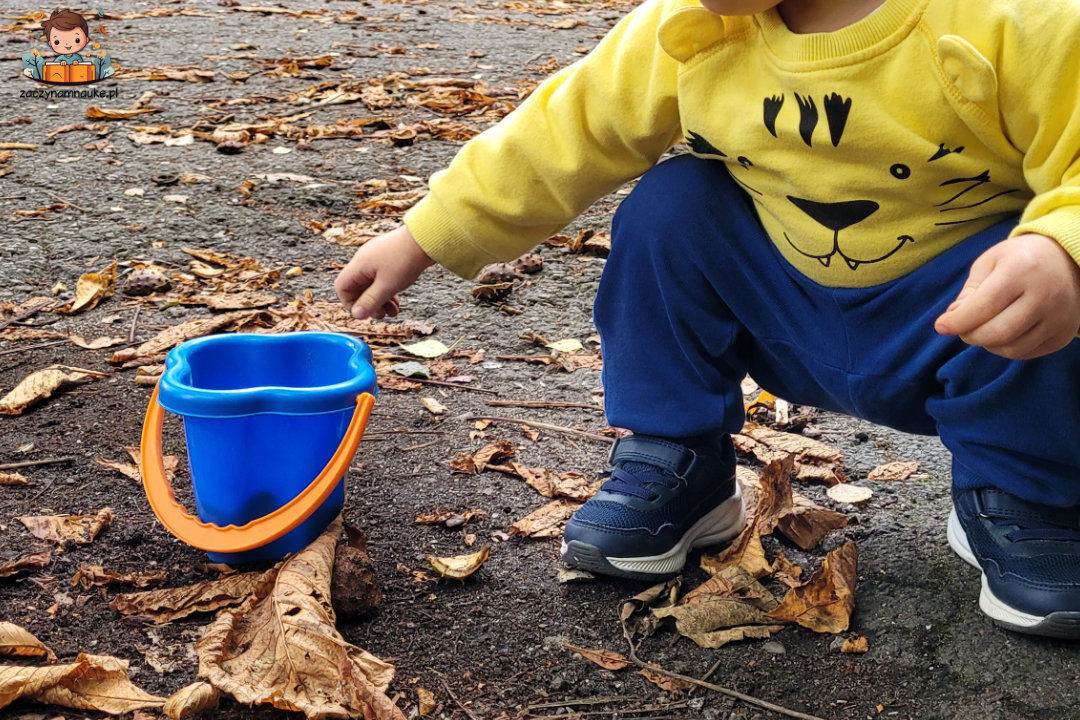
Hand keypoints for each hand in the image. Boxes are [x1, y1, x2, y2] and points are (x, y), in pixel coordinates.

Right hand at [334, 225, 434, 319]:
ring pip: (371, 284)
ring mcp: (376, 258)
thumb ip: (370, 301)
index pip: (342, 287)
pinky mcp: (388, 259)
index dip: (350, 303)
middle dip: (369, 304)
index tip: (364, 313)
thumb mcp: (387, 286)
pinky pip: (381, 278)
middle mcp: (364, 260)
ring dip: (380, 300)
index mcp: (359, 265)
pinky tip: (396, 301)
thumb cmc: (406, 259)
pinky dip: (387, 291)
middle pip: (357, 287)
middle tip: (381, 315)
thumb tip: (356, 315)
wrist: (426, 238)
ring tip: (393, 311)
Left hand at [934, 233, 1079, 358]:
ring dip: (987, 344)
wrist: (1067, 259)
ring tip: (982, 329)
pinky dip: (1006, 349)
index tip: (941, 326)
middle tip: (962, 329)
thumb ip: (970, 292)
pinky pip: (1027, 353)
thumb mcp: (990, 263)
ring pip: (1012, 349)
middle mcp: (1045, 295)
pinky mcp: (1064, 333)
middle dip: (970, 336)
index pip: (983, 307)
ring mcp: (1059, 317)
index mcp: (1021, 271)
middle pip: (997, 333)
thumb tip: (953, 319)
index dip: (957, 321)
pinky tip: (1002, 333)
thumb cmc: (1020, 259)